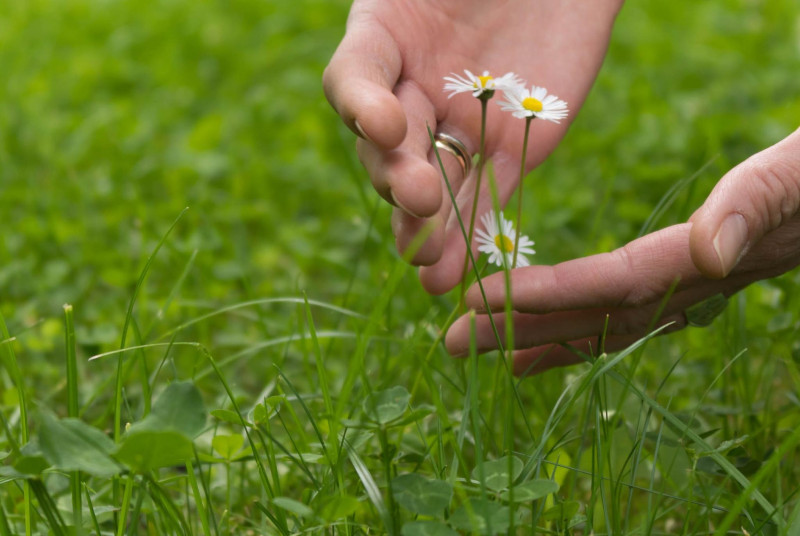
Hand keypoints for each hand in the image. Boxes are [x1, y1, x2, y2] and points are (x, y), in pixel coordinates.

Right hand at [323, 0, 623, 293]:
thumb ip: (406, 8)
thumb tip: (394, 71)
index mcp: (387, 40)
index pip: (353, 80)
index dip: (361, 109)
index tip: (385, 127)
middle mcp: (415, 91)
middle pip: (392, 147)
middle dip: (400, 178)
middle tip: (417, 201)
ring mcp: (462, 124)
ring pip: (435, 183)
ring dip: (428, 226)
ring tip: (429, 265)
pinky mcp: (514, 148)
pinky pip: (488, 193)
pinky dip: (473, 231)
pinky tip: (460, 267)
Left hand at [445, 128, 799, 374]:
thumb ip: (758, 203)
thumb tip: (708, 251)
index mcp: (708, 259)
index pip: (613, 285)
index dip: (546, 296)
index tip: (478, 300)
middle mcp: (692, 287)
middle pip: (595, 315)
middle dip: (521, 330)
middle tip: (452, 343)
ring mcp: (689, 290)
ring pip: (603, 323)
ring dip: (538, 337)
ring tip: (478, 350)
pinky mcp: (688, 281)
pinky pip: (622, 315)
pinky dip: (576, 332)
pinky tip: (538, 346)